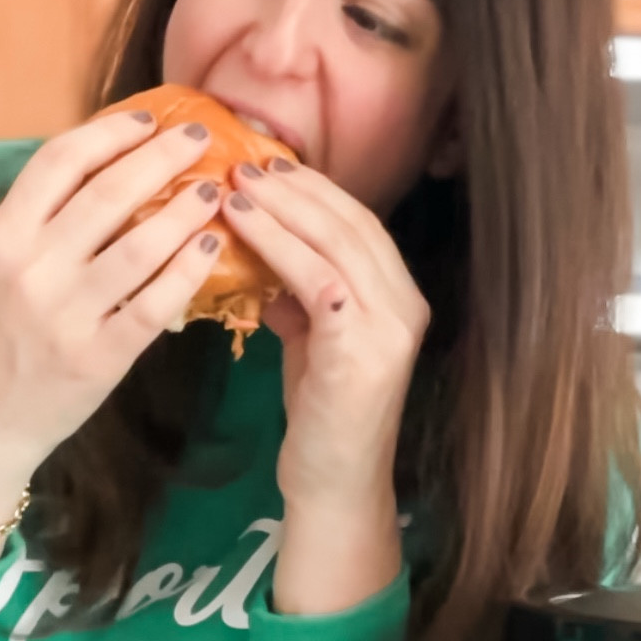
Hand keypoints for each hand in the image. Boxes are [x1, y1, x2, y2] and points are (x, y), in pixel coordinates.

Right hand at [0, 109, 223, 512]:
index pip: (59, 161)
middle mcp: (29, 270)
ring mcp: (64, 316)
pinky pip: (155, 304)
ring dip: (185, 210)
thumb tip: (115, 162)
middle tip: (200, 137)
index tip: (149, 117)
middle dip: (162, 156)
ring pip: (140, 246)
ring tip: (214, 190)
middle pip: (108, 193)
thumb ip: (44, 221)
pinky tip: (210, 248)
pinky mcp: (97, 359)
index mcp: (1, 237)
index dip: (110, 131)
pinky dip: (187, 270)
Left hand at [224, 157, 429, 509]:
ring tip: (234, 180)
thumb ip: (300, 295)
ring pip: (334, 240)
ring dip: (280, 204)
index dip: (312, 187)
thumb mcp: (313, 341)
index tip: (264, 161)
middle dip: (295, 184)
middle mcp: (406, 304)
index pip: (358, 222)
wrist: (335, 484)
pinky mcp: (362, 347)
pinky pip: (315, 277)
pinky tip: (239, 225)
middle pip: (350, 220)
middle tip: (244, 155)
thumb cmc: (321, 416)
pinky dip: (274, 244)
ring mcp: (391, 325)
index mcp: (400, 297)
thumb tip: (262, 253)